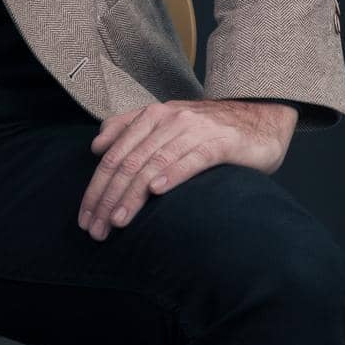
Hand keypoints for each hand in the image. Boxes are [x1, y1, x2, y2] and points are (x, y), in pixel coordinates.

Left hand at [77, 98, 298, 240]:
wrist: (259, 116)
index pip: (114, 155)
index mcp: (151, 117)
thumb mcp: (166, 125)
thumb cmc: (208, 129)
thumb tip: (97, 146)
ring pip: (154, 163)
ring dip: (133, 195)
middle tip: (96, 228)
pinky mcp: (220, 143)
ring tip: (118, 220)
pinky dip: (172, 174)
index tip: (85, 216)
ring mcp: (194, 129)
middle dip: (108, 197)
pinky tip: (158, 191)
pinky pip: (192, 159)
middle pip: (129, 162)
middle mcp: (168, 119)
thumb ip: (130, 129)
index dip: (96, 187)